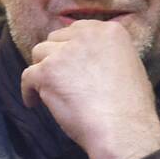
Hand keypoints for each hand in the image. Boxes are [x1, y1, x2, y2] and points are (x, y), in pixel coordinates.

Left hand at [21, 20, 159, 158]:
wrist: (122, 128)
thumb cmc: (131, 108)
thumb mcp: (131, 67)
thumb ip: (109, 55)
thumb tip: (92, 61)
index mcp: (109, 31)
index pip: (78, 30)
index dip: (70, 47)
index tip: (68, 61)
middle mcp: (86, 35)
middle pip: (56, 39)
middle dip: (55, 56)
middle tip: (57, 77)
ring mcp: (64, 53)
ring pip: (39, 54)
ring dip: (42, 71)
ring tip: (47, 90)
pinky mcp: (47, 72)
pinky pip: (27, 76)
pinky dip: (28, 91)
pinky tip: (34, 103)